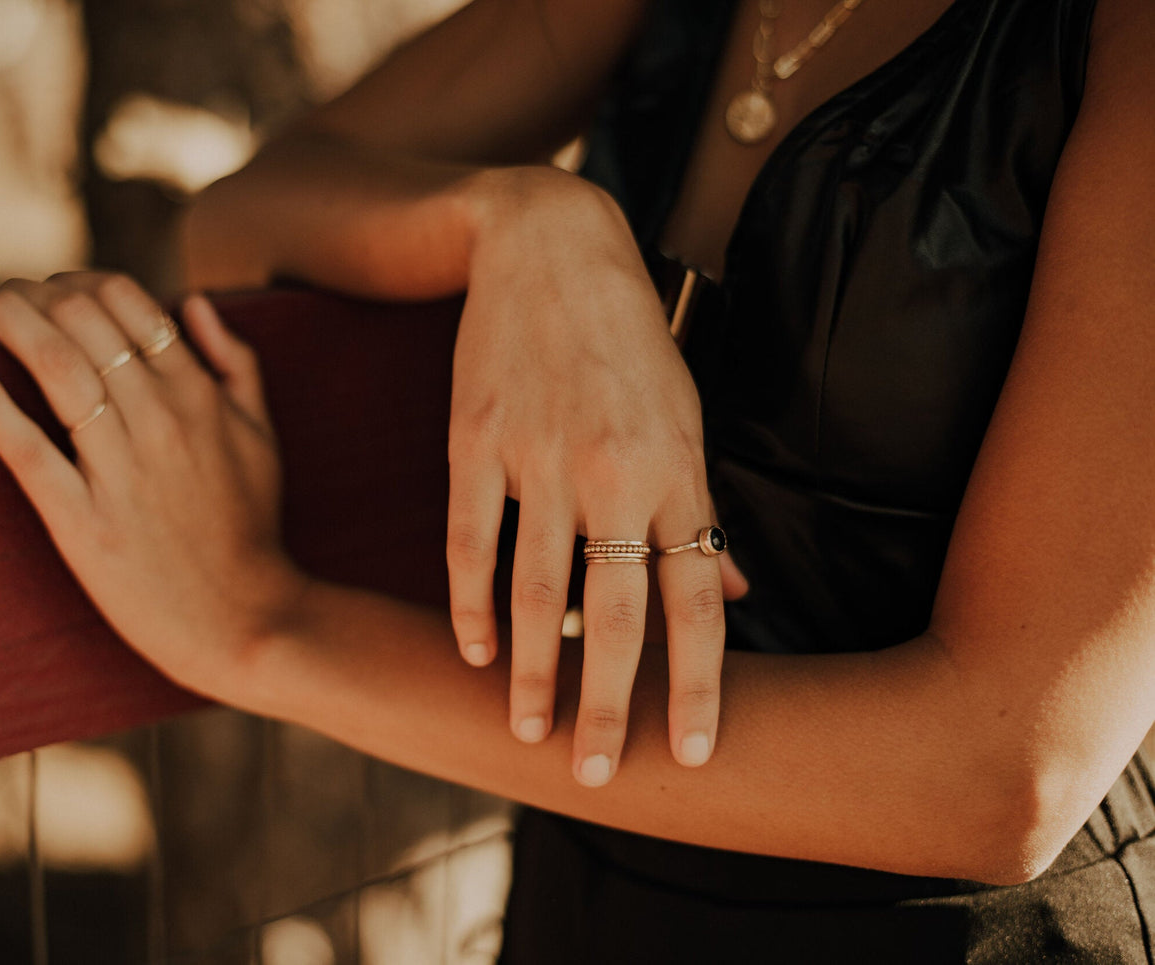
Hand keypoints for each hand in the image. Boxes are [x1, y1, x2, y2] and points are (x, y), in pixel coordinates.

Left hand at [0, 273, 303, 693]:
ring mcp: (118, 467)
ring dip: (3, 317)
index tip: (47, 289)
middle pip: (80, 318)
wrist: (245, 617)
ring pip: (53, 362)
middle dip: (29, 290)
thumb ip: (235, 362)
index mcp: (199, 393)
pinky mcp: (80, 517)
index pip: (125, 299)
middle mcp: (158, 417)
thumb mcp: (262, 434)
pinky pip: (23, 444)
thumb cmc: (251, 527)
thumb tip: (189, 302)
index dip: (75, 280)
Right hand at [450, 168, 745, 784]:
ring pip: (537, 588)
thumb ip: (704, 511)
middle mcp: (615, 473)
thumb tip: (737, 594)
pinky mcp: (476, 441)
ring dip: (530, 669)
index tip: (694, 751)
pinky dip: (469, 602)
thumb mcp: (687, 416)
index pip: (698, 600)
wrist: (548, 247)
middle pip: (615, 612)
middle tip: (599, 774)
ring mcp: (539, 457)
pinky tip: (470, 652)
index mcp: (678, 471)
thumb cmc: (629, 340)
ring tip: (523, 730)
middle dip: (609, 703)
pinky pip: (470, 539)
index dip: (698, 683)